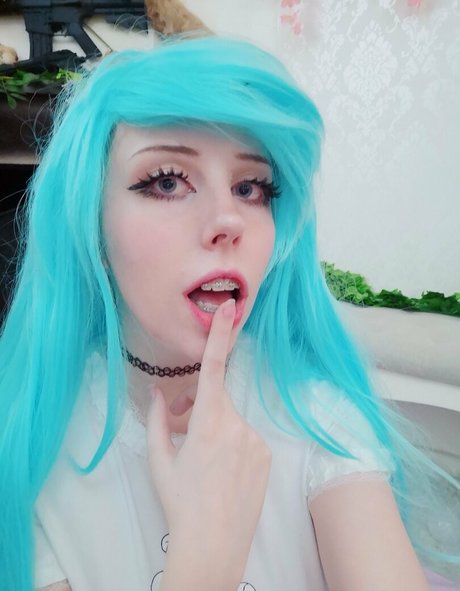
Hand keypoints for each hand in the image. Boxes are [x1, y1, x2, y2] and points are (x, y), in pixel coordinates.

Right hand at [147, 299, 270, 584]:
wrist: (214, 545)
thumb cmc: (180, 501)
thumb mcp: (159, 460)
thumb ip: (157, 419)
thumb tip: (157, 393)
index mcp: (208, 421)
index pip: (214, 367)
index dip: (220, 335)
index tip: (230, 308)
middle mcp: (237, 424)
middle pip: (217, 402)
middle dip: (200, 410)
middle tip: (184, 434)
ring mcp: (256, 440)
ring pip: (232, 421)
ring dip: (217, 431)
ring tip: (206, 464)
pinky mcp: (267, 455)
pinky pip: (247, 438)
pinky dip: (234, 446)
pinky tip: (224, 473)